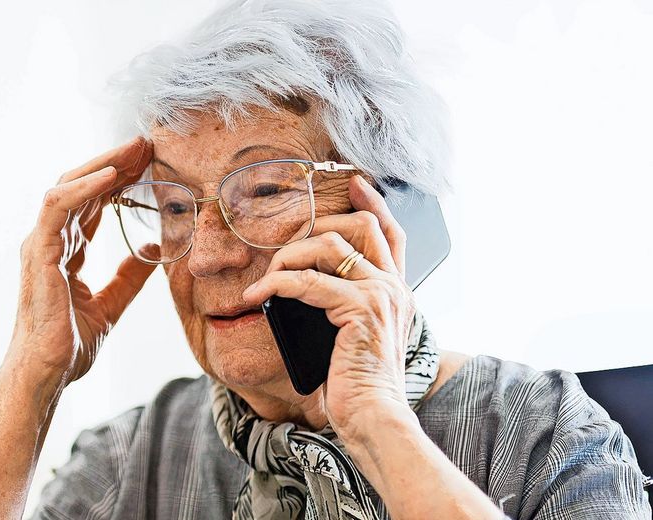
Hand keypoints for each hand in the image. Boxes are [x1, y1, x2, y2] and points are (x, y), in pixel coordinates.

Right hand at [10, 137, 154, 385]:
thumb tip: (152, 250)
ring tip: (135, 149)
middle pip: (83, 187)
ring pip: (69, 187)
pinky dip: (84, 187)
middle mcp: (52, 241)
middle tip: (147, 144)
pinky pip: (58, 207)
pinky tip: (112, 175)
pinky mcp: (38, 253)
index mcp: (67, 251)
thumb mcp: (111, 303)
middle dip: (115, 163)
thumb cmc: (69, 343)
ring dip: (102, 165)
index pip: (95, 203)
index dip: (121, 181)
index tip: (150, 163)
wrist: (48, 373)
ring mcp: (42, 244)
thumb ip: (129, 277)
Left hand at [242, 175, 415, 440]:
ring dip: (290, 256)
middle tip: (285, 247)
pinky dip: (277, 283)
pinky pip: (308, 282)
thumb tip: (303, 283)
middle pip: (359, 227)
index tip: (353, 183)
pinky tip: (259, 294)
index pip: (391, 234)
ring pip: (329, 246)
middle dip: (317, 226)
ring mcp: (380, 296)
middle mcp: (394, 288)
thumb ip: (343, 305)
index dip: (373, 203)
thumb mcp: (354, 336)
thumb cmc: (357, 384)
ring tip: (268, 277)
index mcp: (396, 292)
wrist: (373, 417)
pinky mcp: (360, 310)